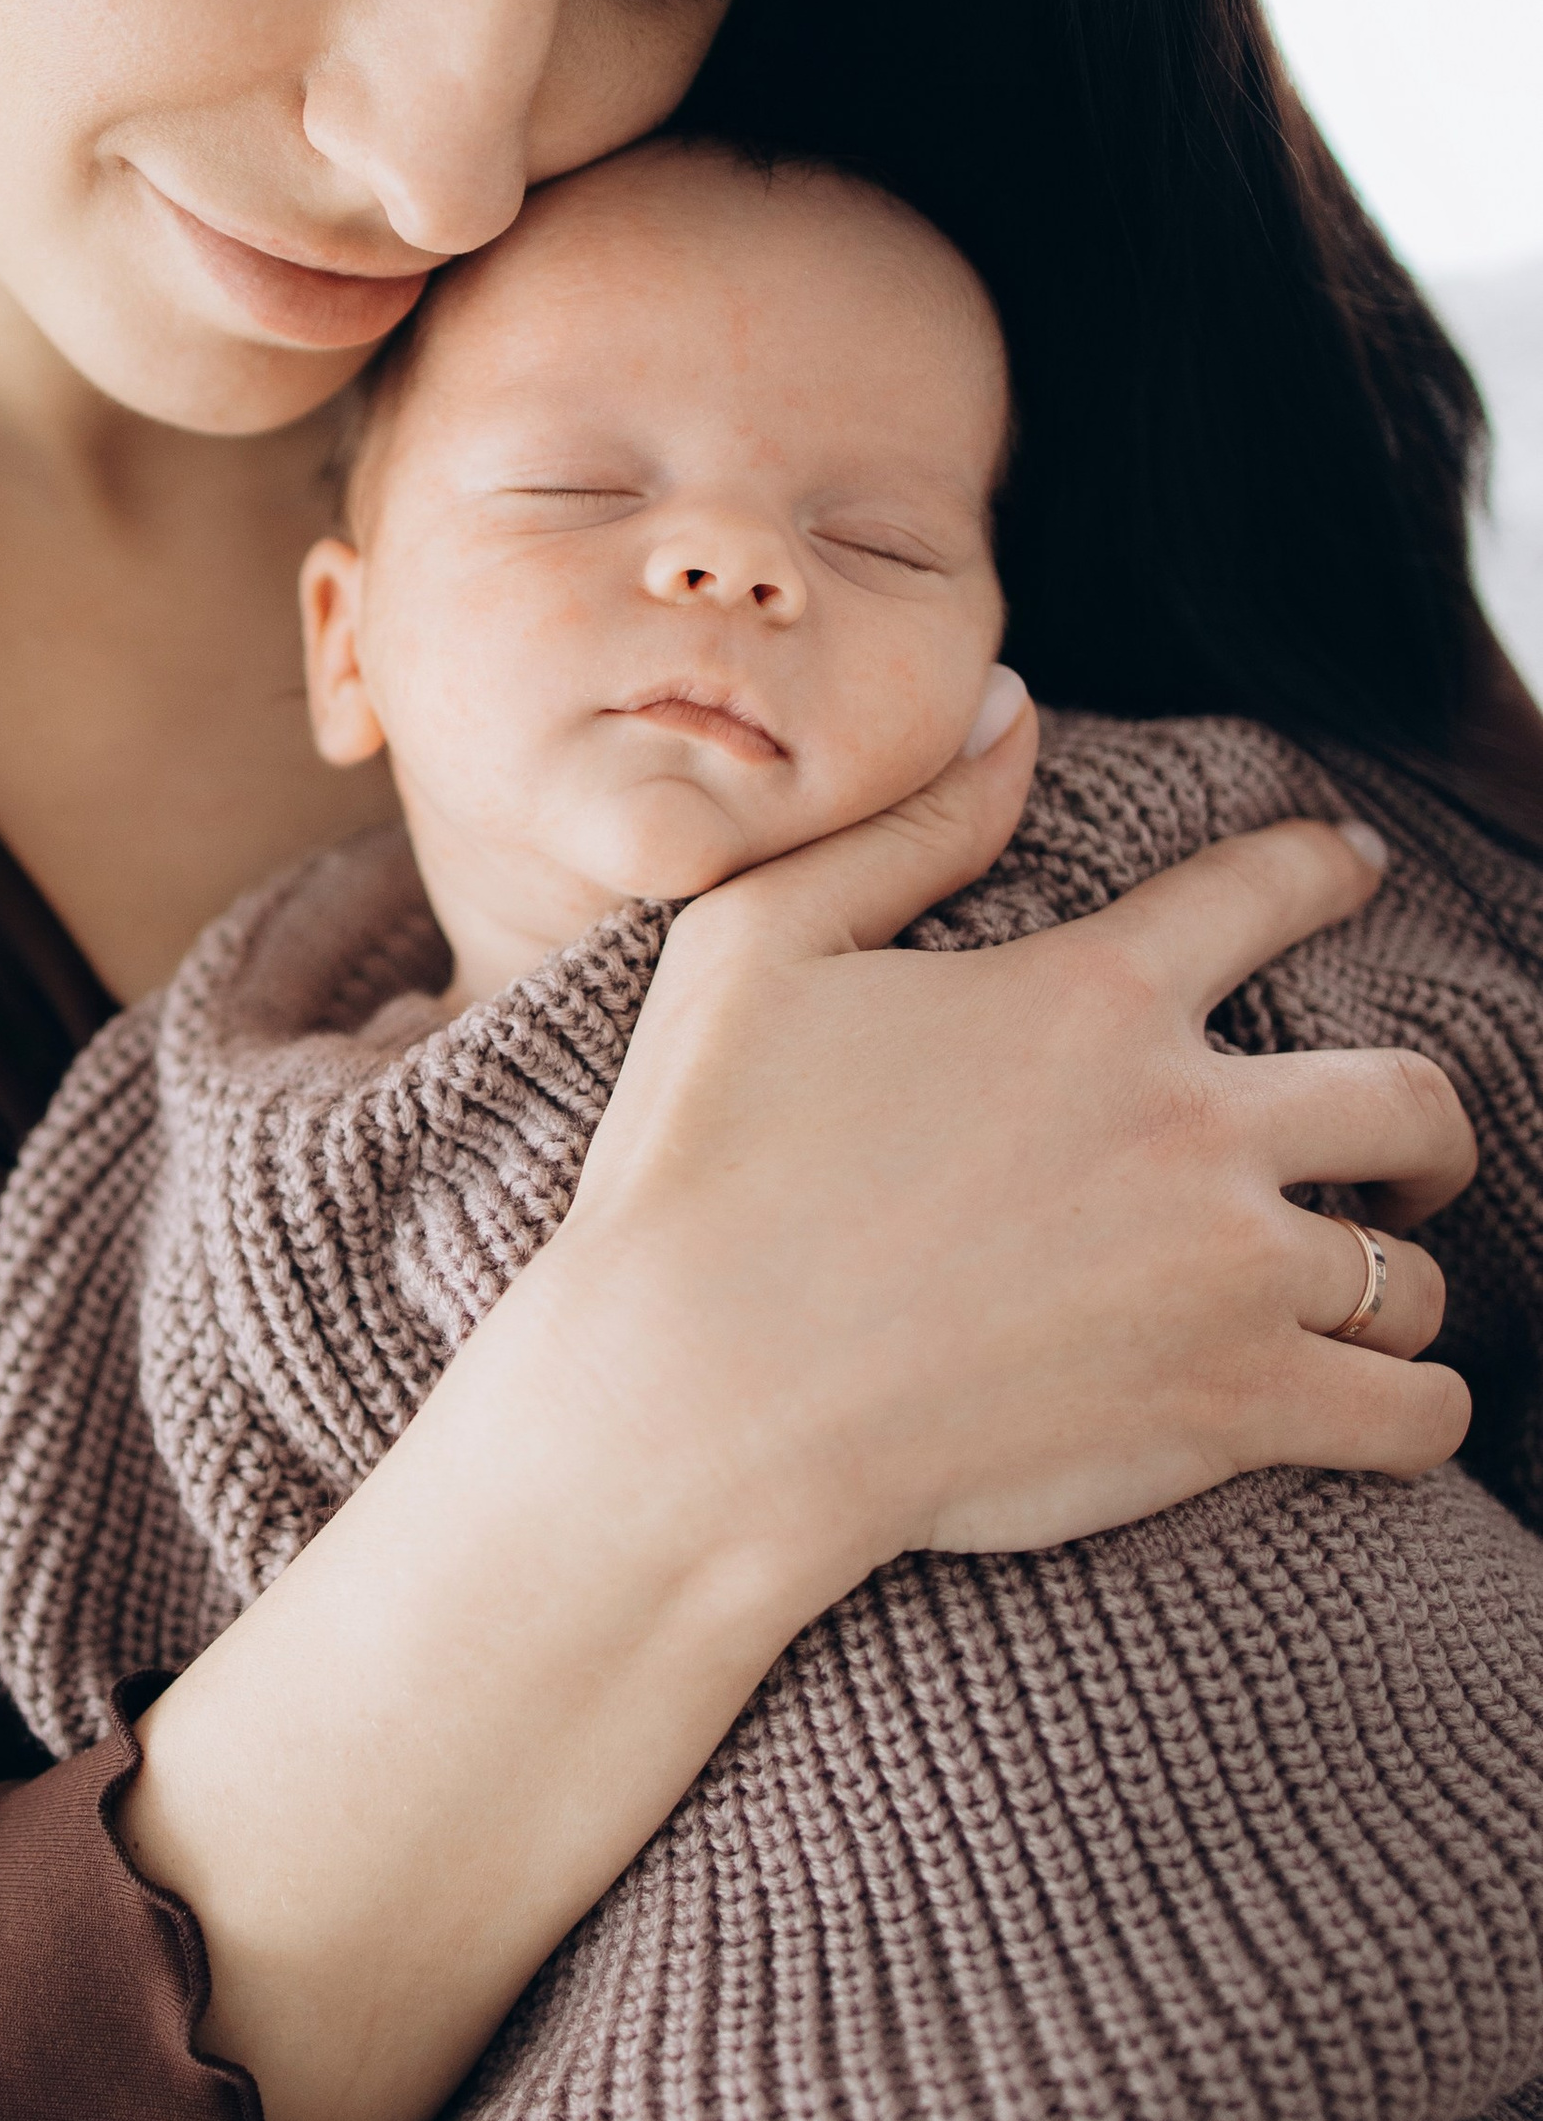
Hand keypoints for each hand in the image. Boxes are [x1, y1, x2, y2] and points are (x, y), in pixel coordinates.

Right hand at [561, 687, 1470, 1585]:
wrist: (694, 1402)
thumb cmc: (698, 1172)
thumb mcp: (757, 948)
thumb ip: (908, 826)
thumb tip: (1014, 709)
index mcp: (1089, 996)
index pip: (1268, 890)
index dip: (1327, 865)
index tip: (1354, 865)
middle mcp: (1189, 1122)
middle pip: (1409, 1098)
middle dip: (1426, 1126)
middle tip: (1404, 1153)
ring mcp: (1224, 1272)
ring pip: (1411, 1275)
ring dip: (1395, 1282)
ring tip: (1361, 1300)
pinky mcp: (1229, 1407)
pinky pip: (1412, 1411)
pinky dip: (1415, 1408)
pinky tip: (1381, 1406)